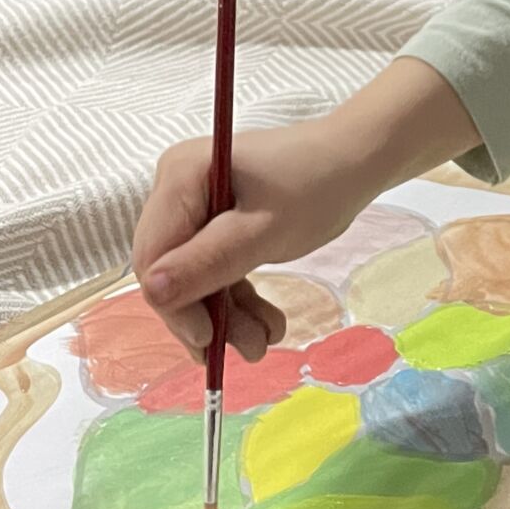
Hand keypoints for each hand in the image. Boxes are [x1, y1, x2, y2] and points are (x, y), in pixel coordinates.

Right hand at [134, 61, 481, 362]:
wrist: (356, 161)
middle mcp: (177, 189)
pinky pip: (212, 271)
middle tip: (251, 347)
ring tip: (266, 339)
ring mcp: (195, 206)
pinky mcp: (215, 223)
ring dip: (227, 315)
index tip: (209, 340)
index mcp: (179, 176)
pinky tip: (266, 324)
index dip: (174, 303)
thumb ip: (209, 261)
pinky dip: (237, 300)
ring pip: (193, 278)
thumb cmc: (316, 184)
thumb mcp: (265, 230)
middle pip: (170, 270)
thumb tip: (153, 291)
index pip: (154, 255)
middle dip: (208, 315)